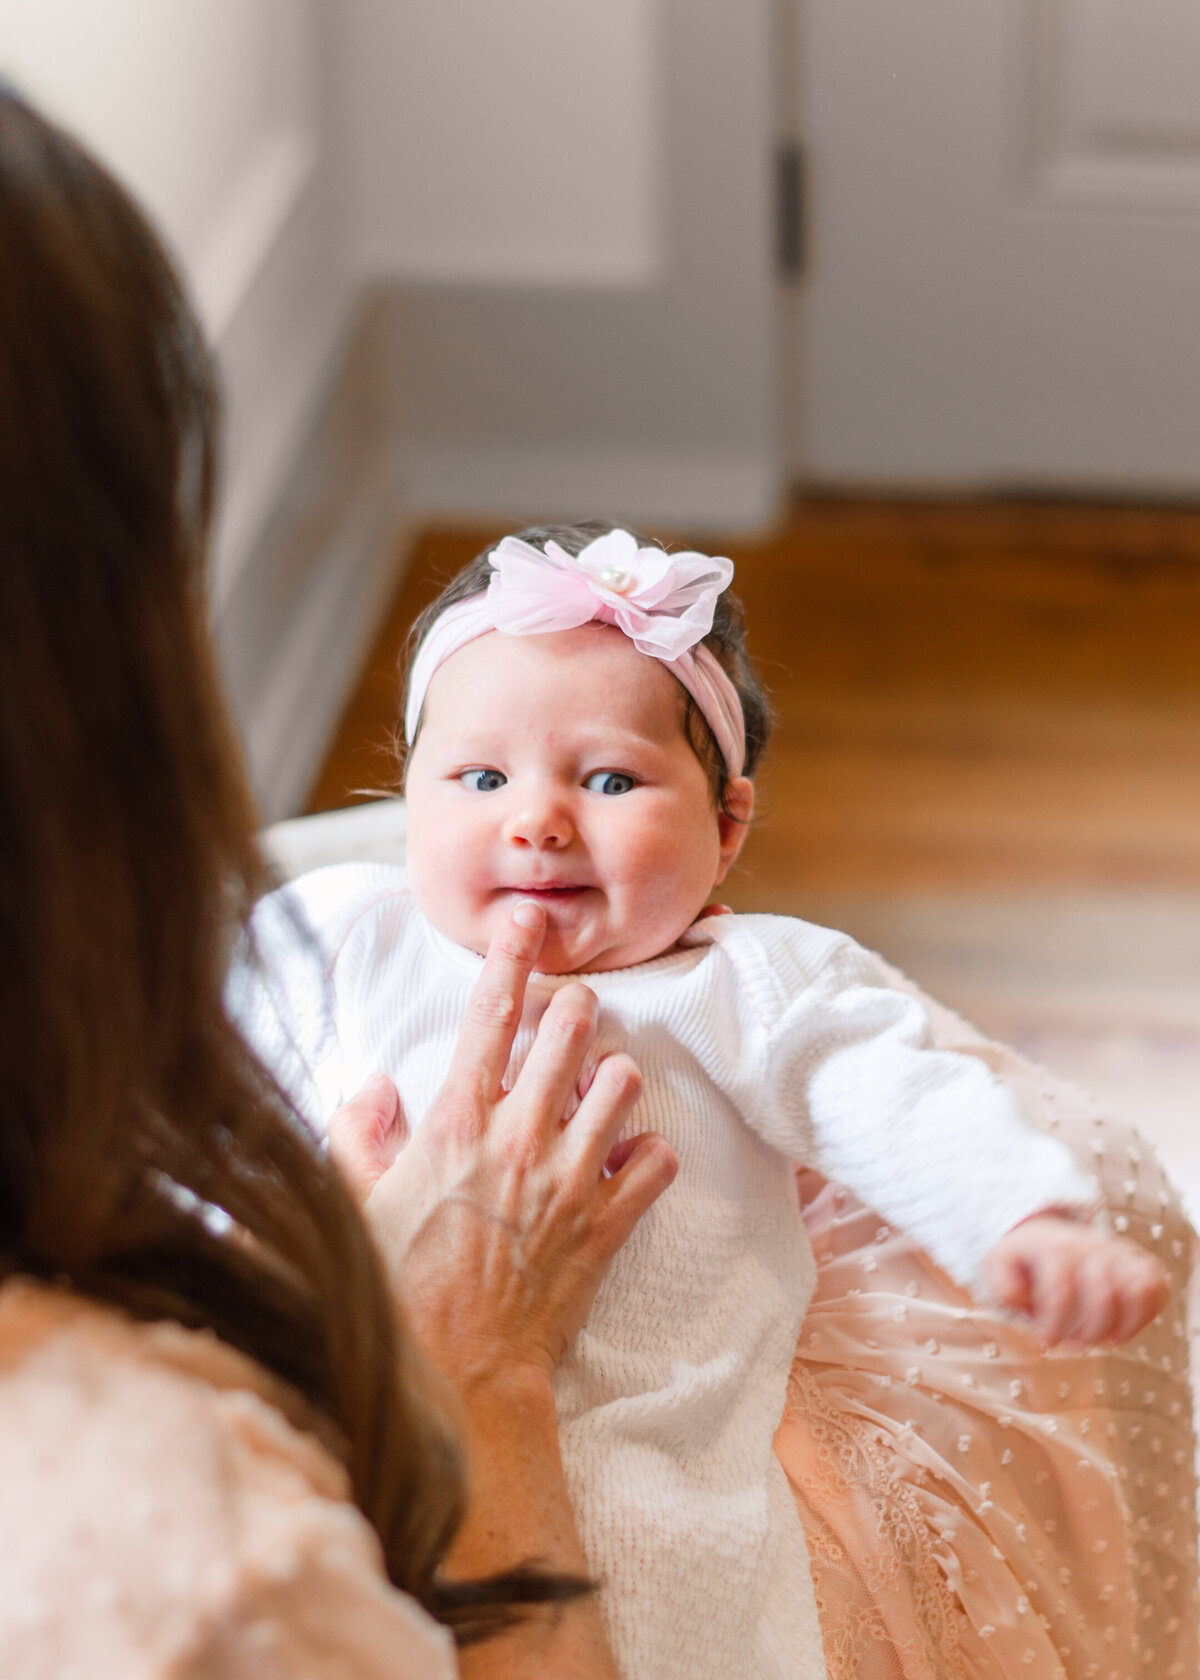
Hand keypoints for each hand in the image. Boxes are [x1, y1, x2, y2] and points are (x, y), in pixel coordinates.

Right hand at [327, 900, 677, 1388]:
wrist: (457, 1377)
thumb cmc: (395, 1289)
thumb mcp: (354, 1204)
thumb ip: (358, 1135)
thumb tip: (373, 1085)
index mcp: (455, 1122)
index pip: (488, 1016)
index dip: (510, 958)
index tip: (528, 920)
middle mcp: (519, 1137)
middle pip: (570, 1032)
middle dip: (575, 1008)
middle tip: (572, 1012)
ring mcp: (569, 1180)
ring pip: (622, 1085)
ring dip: (613, 1078)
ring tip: (598, 1089)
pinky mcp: (605, 1225)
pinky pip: (656, 1163)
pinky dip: (649, 1155)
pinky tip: (628, 1160)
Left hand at [985, 1214, 1168, 1347]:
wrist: (1047, 1232)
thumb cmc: (1023, 1260)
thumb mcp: (999, 1264)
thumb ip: (1001, 1283)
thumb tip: (1020, 1299)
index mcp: (1055, 1246)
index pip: (1061, 1289)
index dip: (1053, 1324)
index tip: (1044, 1343)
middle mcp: (1092, 1244)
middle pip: (1104, 1293)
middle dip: (1090, 1330)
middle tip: (1074, 1346)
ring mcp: (1119, 1250)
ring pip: (1139, 1287)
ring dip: (1123, 1325)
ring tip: (1103, 1341)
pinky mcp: (1139, 1260)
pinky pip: (1156, 1286)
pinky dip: (1145, 1315)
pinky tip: (1121, 1331)